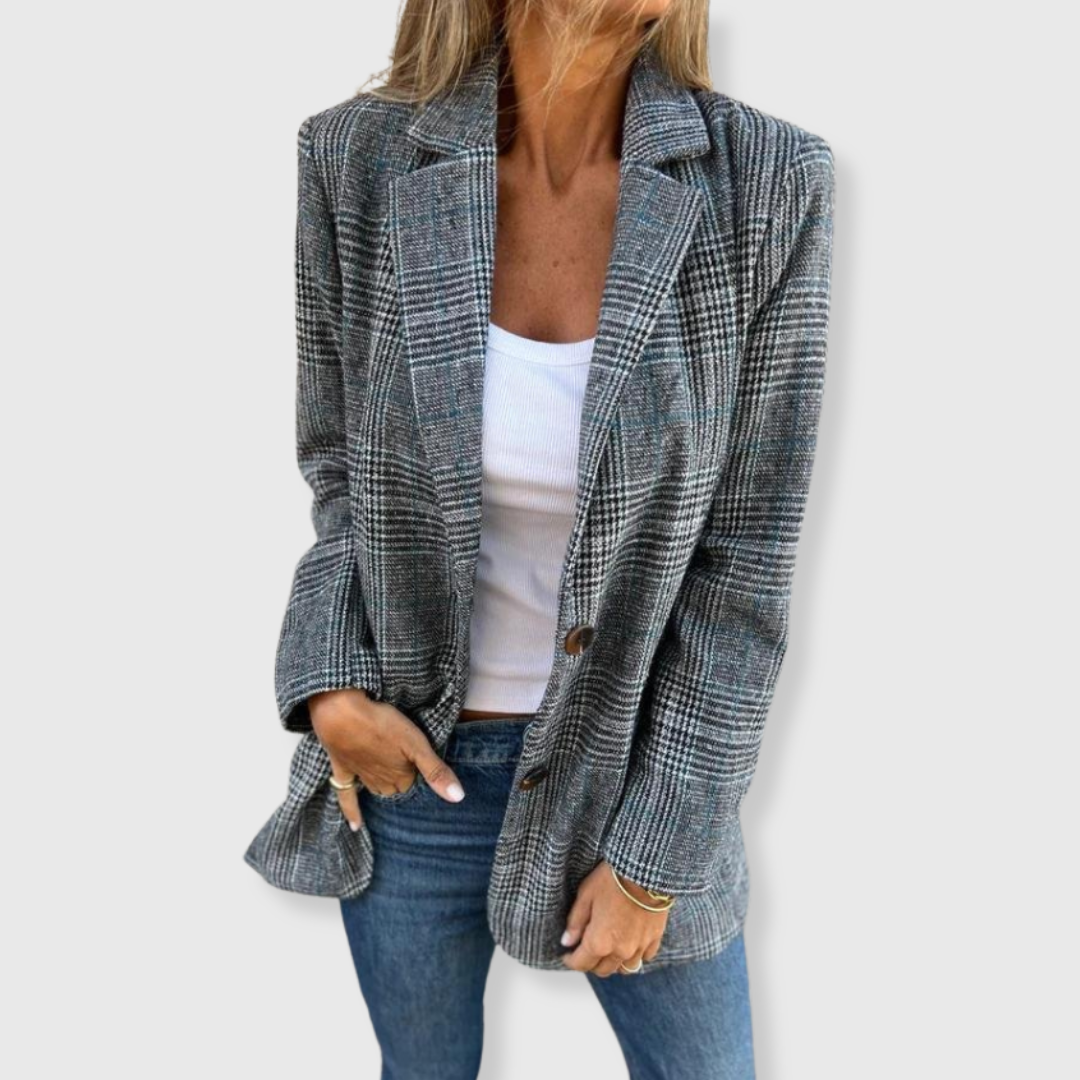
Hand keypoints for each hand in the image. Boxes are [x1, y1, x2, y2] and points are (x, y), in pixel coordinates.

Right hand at [308, 689, 465, 831]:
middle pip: (395, 787)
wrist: (341, 715)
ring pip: (376, 789)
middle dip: (402, 781)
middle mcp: (380, 781)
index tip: (421, 766)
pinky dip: (352, 812)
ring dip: (384, 788)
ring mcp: (360, 776)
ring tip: (391, 784)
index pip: (413, 783)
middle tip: (407, 771)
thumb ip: (435, 771)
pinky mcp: (342, 769)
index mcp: (399, 776)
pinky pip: (345, 795)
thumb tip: (458, 798)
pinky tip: (355, 826)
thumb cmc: (382, 726)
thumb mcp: (416, 744)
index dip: (418, 773)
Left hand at [560, 860, 670, 975]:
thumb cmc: (614, 879)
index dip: (570, 960)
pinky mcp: (654, 938)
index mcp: (599, 942)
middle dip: (590, 963)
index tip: (567, 954)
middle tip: (584, 951)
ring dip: (613, 963)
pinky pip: (644, 957)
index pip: (581, 964)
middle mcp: (620, 951)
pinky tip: (629, 944)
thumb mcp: (586, 895)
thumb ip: (575, 922)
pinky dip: (635, 955)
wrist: (646, 871)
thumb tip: (567, 941)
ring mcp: (639, 947)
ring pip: (624, 968)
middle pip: (602, 970)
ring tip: (607, 950)